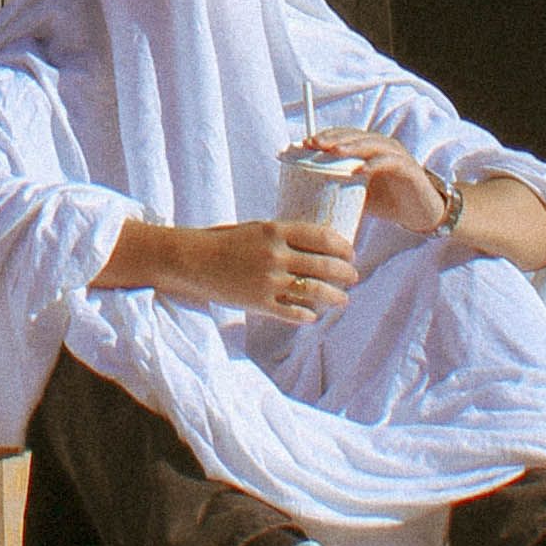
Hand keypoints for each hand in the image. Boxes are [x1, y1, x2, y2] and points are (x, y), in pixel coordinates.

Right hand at [179, 216, 357, 321]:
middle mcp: (276, 255)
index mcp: (275, 231)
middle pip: (324, 265)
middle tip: (353, 276)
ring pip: (315, 290)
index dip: (342, 245)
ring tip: (343, 300)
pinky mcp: (259, 302)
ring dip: (334, 296)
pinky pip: (293, 312)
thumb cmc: (224, 241)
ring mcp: (269, 280)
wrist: (192, 260)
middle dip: (345, 272)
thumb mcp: (255, 229)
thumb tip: (315, 245)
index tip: (350, 252)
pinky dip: (307, 315)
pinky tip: (313, 316)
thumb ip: (282, 237)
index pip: (321, 236)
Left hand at [298, 126, 457, 234]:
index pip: (343, 136)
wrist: (421, 214)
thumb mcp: (358, 194)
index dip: (325, 137)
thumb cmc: (388, 201)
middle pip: (355, 135)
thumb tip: (308, 194)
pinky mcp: (409, 168)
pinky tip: (361, 171)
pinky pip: (391, 162)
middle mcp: (381, 147)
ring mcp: (396, 155)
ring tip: (334, 152)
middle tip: (314, 144)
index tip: (304, 144)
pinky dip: (375, 164)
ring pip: (372, 143)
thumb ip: (339, 188)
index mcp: (367, 150)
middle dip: (333, 138)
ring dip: (352, 146)